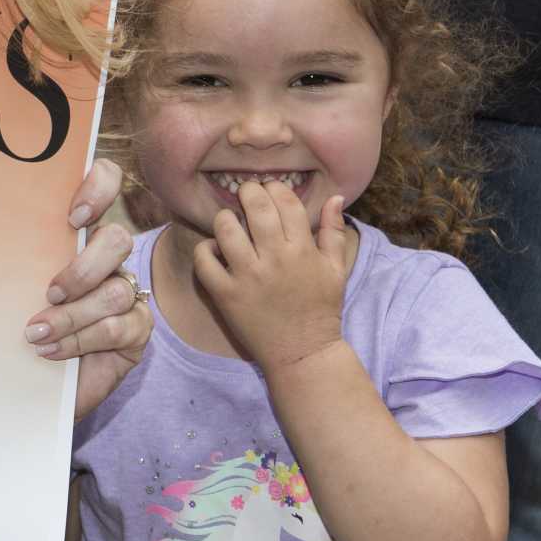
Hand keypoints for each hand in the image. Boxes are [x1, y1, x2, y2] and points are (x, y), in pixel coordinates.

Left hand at [28, 156, 152, 418]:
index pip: (106, 182)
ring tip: (35, 334)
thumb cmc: (17, 325)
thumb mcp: (11, 285)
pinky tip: (50, 352)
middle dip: (82, 269)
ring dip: (71, 316)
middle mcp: (108, 259)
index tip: (72, 218)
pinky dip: (79, 341)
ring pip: (115, 291)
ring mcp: (128, 294)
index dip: (99, 188)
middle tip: (49, 293)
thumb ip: (14, 257)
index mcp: (79, 234)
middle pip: (117, 239)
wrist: (31, 382)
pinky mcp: (137, 331)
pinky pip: (117, 328)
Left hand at [191, 183, 347, 373]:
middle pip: (255, 206)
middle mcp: (275, 259)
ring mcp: (248, 276)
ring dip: (224, 218)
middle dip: (247, 192)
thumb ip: (333, 231)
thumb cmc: (321, 309)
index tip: (269, 190)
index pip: (285, 201)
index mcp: (303, 250)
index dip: (274, 188)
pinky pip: (204, 261)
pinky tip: (214, 250)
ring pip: (226, 228)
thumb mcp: (336, 269)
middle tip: (245, 194)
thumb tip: (336, 197)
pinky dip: (205, 250)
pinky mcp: (226, 294)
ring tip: (229, 222)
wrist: (303, 352)